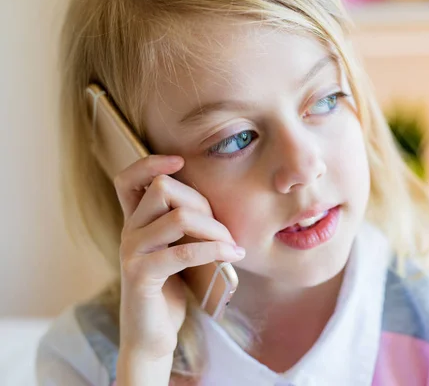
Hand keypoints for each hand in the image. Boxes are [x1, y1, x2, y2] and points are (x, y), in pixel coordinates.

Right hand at [113, 155, 244, 383]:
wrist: (153, 335)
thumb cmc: (173, 289)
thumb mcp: (179, 248)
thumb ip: (186, 224)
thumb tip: (219, 202)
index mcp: (136, 221)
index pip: (128, 178)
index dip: (151, 163)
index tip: (180, 161)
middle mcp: (129, 231)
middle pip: (163, 188)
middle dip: (203, 203)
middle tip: (225, 230)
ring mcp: (131, 252)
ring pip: (178, 217)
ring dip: (215, 229)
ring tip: (232, 246)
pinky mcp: (140, 275)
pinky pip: (183, 252)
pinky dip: (215, 251)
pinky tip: (233, 256)